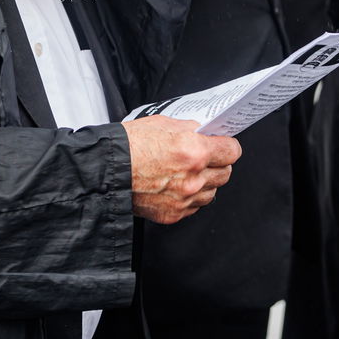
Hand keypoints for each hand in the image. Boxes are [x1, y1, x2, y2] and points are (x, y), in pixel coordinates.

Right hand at [122, 115, 241, 224]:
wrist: (107, 171)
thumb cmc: (130, 146)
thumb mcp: (163, 124)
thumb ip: (189, 129)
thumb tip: (203, 132)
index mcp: (194, 152)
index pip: (232, 151)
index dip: (227, 146)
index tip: (223, 145)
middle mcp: (193, 178)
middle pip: (225, 173)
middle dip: (218, 164)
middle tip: (205, 158)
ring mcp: (184, 199)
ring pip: (213, 192)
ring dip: (205, 183)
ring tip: (187, 173)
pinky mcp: (174, 214)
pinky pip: (194, 206)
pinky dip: (190, 198)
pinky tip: (176, 186)